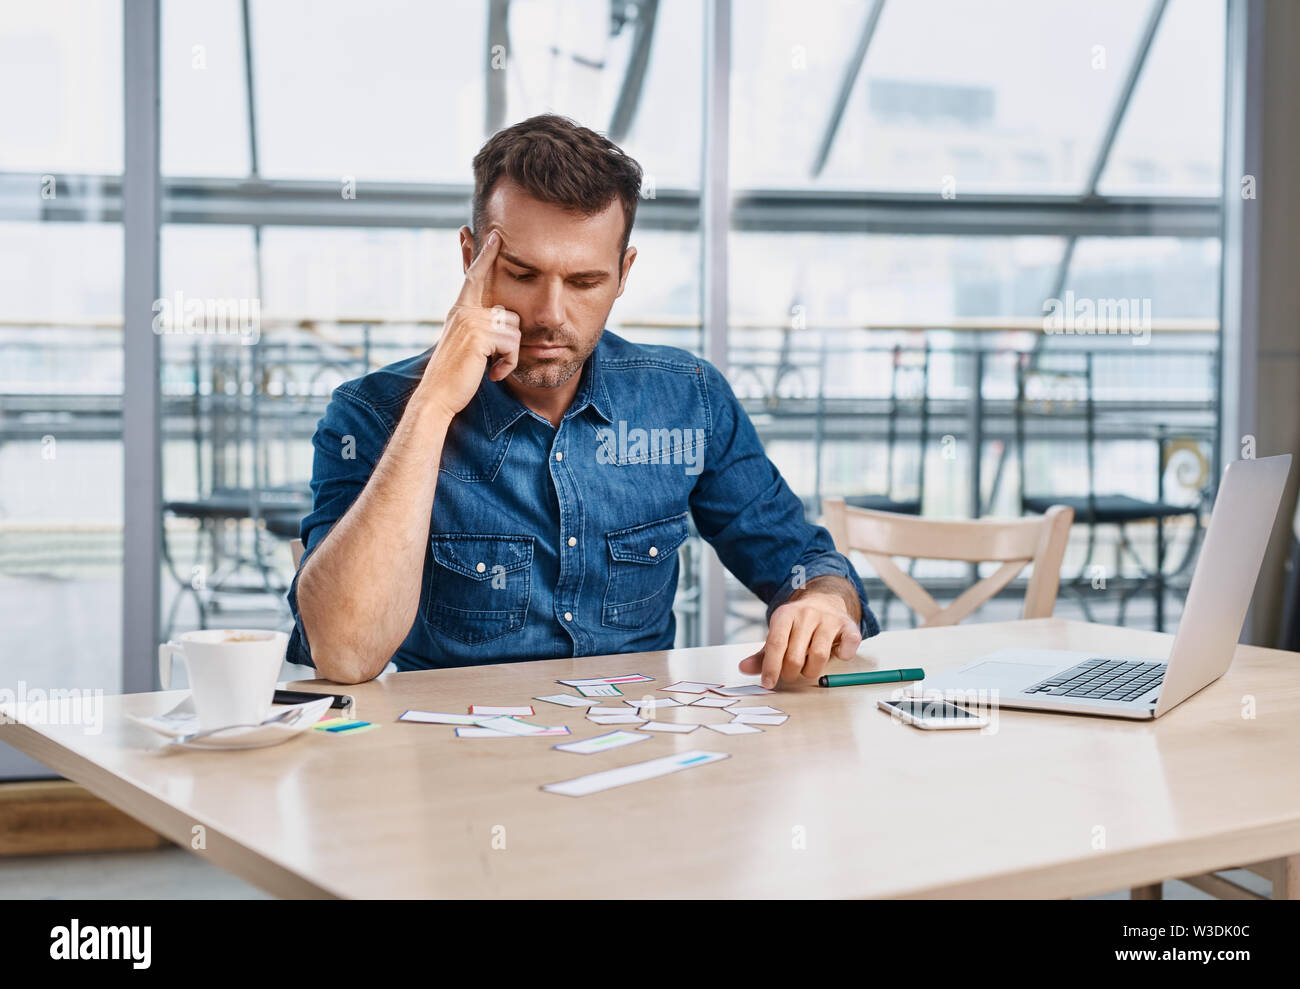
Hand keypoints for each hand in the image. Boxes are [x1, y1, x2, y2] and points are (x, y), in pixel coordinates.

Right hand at [420, 230, 520, 418]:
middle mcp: (464, 311)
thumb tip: (500, 321)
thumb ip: (478, 329)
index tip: (493, 235)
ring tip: (492, 368)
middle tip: (492, 353)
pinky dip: (508, 364)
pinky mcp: (480, 335)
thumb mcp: (466, 346)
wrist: (438, 395)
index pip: (474, 277)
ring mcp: (471, 321)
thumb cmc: (454, 376)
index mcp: (459, 311)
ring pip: (513, 328)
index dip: (483, 255)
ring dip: (509, 354)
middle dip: (508, 340)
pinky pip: (512, 344)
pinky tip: (494, 374)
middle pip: (506, 310)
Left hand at [738, 585, 861, 688]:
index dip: (771, 667)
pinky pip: (849, 645)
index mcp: (785, 614)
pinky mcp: (848, 625)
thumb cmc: (797, 625)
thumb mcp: (778, 634)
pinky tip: (837, 654)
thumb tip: (743, 669)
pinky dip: (843, 655)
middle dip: (791, 673)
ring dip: (812, 671)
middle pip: (796, 655)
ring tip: (809, 668)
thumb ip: (763, 655)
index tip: (768, 683)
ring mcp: (829, 619)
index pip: (776, 643)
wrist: (824, 599)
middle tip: (791, 675)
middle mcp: (807, 614)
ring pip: (819, 655)